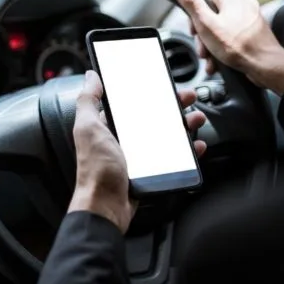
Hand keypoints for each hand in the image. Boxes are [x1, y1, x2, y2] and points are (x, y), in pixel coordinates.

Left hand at [68, 71, 206, 233]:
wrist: (106, 207)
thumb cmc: (96, 170)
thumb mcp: (88, 129)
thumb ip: (88, 101)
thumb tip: (91, 77)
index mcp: (107, 126)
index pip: (130, 102)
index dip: (147, 91)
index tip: (164, 82)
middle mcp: (123, 139)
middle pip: (153, 116)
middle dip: (172, 105)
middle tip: (187, 99)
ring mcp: (138, 156)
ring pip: (166, 134)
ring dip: (184, 125)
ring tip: (196, 120)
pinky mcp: (150, 171)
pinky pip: (173, 157)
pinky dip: (187, 150)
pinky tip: (195, 145)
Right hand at [169, 0, 283, 94]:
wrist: (264, 66)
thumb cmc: (238, 46)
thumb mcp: (205, 23)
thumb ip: (190, 1)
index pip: (201, 0)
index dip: (193, 19)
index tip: (194, 32)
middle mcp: (242, 4)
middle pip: (210, 18)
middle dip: (203, 38)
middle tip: (203, 50)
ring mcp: (249, 19)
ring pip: (220, 30)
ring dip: (211, 47)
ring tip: (212, 58)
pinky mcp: (253, 33)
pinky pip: (232, 39)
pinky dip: (224, 50)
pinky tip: (221, 61)